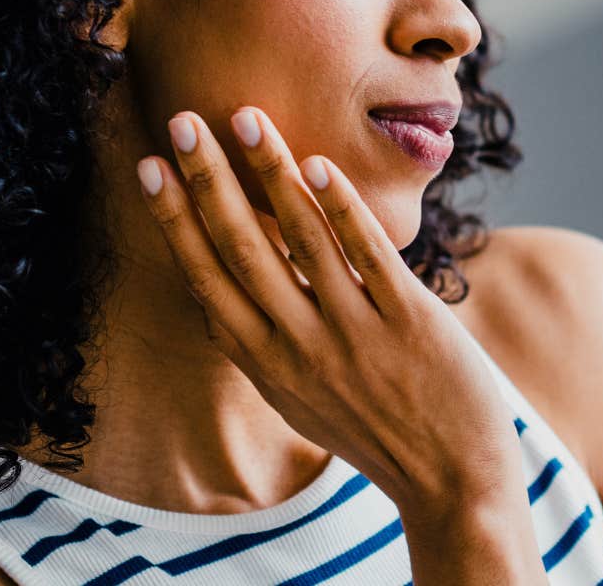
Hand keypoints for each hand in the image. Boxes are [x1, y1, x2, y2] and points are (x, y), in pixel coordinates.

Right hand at [135, 106, 523, 518]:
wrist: (454, 484)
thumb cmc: (374, 431)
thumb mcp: (298, 399)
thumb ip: (259, 346)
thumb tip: (217, 298)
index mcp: (266, 362)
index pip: (206, 277)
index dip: (174, 219)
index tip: (148, 166)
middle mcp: (299, 347)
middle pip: (241, 249)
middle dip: (207, 181)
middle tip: (181, 121)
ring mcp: (354, 335)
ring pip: (301, 241)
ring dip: (270, 174)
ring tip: (247, 118)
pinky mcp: (411, 324)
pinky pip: (368, 258)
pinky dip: (342, 211)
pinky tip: (319, 166)